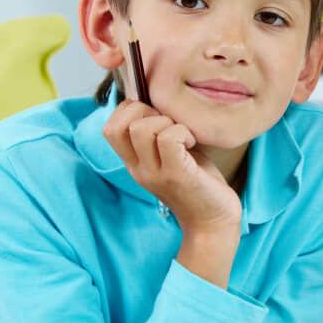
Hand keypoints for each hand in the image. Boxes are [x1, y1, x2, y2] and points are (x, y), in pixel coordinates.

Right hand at [103, 101, 241, 233]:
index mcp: (134, 162)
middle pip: (118, 125)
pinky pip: (169, 138)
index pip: (109, 127)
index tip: (157, 116)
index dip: (130, 111)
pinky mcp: (176, 175)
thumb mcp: (171, 155)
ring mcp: (155, 173)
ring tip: (185, 137)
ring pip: (141, 129)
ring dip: (167, 122)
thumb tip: (159, 101)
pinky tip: (193, 144)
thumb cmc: (198, 182)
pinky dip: (183, 132)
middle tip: (171, 124)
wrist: (214, 221)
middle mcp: (138, 168)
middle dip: (147, 111)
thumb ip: (160, 133)